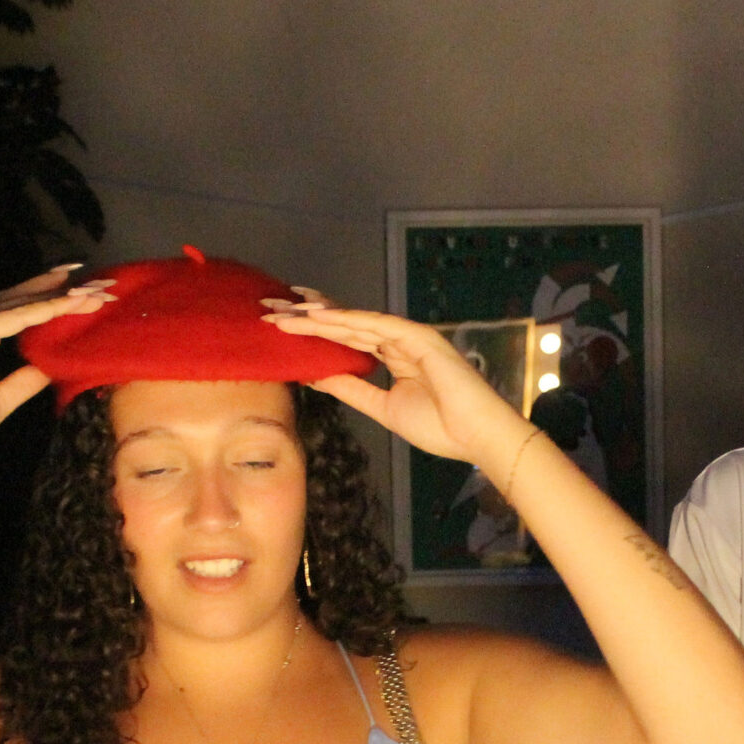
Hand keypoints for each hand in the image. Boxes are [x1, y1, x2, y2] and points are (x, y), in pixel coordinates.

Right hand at [0, 266, 110, 484]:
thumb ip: (20, 384)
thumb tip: (49, 369)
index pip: (16, 311)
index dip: (47, 300)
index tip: (80, 293)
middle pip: (21, 298)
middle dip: (58, 288)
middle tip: (96, 280)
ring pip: (20, 303)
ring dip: (58, 296)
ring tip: (93, 290)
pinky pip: (12, 318)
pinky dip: (41, 309)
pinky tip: (68, 305)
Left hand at [264, 292, 535, 470]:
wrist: (476, 437)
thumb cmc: (441, 428)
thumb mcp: (383, 408)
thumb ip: (352, 389)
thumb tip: (316, 376)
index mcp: (392, 356)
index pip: (345, 337)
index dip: (313, 328)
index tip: (279, 324)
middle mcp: (397, 340)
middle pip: (343, 323)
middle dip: (305, 315)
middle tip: (267, 306)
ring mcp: (408, 336)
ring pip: (354, 321)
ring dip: (316, 315)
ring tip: (281, 311)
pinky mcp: (418, 337)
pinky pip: (375, 326)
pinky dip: (346, 320)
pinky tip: (317, 316)